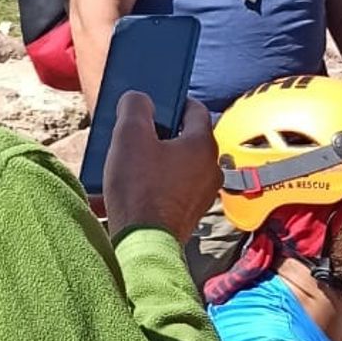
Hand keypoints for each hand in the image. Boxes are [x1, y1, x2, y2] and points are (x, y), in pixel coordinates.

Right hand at [103, 92, 220, 242]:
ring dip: (156, 159)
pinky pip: (175, 187)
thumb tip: (140, 98)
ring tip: (129, 162)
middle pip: (186, 138)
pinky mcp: (192, 212)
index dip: (173, 101)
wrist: (144, 242)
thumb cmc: (140, 188)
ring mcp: (204, 193)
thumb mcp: (129, 135)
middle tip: (135, 133)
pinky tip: (133, 187)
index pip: (195, 108)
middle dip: (160, 132)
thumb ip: (135, 107)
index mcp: (203, 144)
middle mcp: (212, 168)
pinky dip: (157, 182)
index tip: (153, 103)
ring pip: (179, 164)